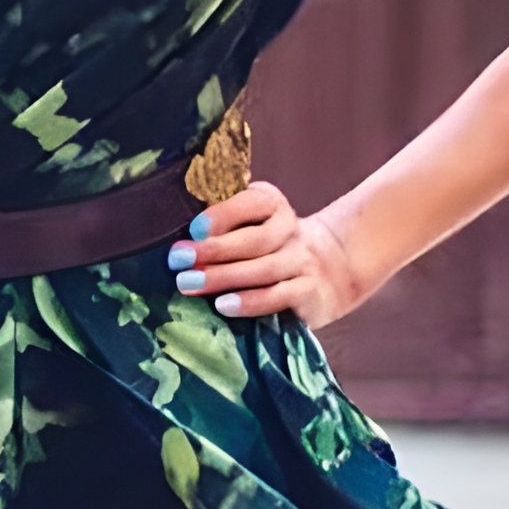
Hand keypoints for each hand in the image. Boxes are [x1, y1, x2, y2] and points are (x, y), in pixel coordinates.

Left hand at [166, 180, 372, 329]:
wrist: (329, 270)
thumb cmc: (268, 249)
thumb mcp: (251, 227)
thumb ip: (222, 228)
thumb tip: (179, 245)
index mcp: (273, 205)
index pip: (253, 203)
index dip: (224, 215)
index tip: (194, 229)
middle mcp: (291, 230)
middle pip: (255, 239)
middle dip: (213, 250)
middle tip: (178, 261)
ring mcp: (304, 261)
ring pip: (264, 269)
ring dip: (224, 277)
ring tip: (190, 284)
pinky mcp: (310, 292)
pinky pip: (279, 296)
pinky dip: (250, 302)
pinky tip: (224, 305)